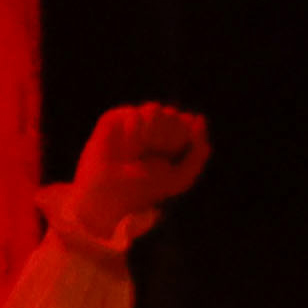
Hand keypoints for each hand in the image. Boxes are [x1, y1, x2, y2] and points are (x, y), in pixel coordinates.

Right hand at [68, 103, 207, 246]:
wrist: (109, 198)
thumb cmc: (142, 191)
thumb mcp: (181, 178)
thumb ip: (199, 153)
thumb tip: (198, 118)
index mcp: (168, 140)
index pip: (186, 121)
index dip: (186, 133)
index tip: (176, 151)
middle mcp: (150, 130)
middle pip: (173, 115)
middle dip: (169, 135)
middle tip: (156, 154)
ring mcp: (131, 125)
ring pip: (154, 109)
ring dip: (153, 131)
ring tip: (142, 150)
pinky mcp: (112, 122)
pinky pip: (132, 113)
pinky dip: (134, 130)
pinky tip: (129, 148)